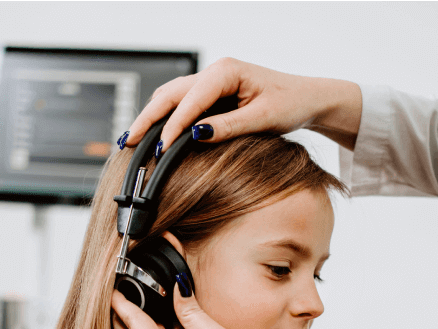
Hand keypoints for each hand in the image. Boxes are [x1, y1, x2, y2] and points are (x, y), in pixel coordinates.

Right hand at [123, 57, 362, 151]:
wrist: (307, 99)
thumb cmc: (290, 104)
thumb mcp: (262, 119)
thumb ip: (229, 126)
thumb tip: (196, 135)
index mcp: (226, 71)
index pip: (190, 100)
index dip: (172, 125)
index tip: (160, 148)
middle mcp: (215, 72)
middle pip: (170, 94)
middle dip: (148, 118)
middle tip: (129, 142)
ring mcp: (212, 81)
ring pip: (171, 97)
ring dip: (152, 117)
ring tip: (132, 140)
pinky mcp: (213, 93)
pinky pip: (182, 104)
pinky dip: (165, 118)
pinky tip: (154, 135)